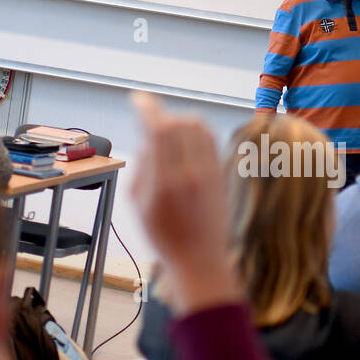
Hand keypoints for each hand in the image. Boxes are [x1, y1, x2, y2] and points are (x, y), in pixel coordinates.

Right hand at [130, 92, 240, 313]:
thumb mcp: (138, 205)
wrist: (201, 259)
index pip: (159, 132)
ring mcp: (210, 172)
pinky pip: (211, 138)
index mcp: (166, 183)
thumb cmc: (164, 236)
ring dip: (180, 121)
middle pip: (178, 123)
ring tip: (167, 133)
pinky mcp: (222, 174)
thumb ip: (142, 167)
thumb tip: (148, 139)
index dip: (147, 110)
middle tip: (150, 123)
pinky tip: (185, 141)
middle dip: (161, 117)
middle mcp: (191, 174)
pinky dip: (196, 131)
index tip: (138, 100)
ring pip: (198, 125)